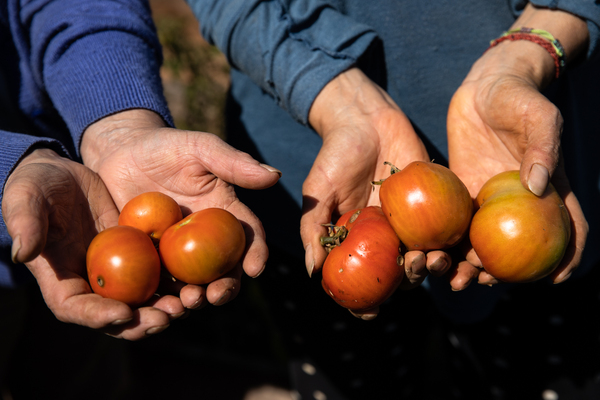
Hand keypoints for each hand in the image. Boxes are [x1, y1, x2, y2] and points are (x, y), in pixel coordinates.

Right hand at [2, 148, 185, 339]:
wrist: (65, 174)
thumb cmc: (38, 187)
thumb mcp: (26, 198)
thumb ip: (25, 223)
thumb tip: (22, 252)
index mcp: (62, 281)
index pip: (76, 309)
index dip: (98, 317)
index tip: (123, 312)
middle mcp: (94, 285)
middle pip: (118, 316)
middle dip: (143, 321)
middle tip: (168, 316)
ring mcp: (120, 273)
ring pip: (146, 300)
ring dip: (169, 306)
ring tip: (191, 301)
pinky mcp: (141, 257)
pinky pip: (162, 274)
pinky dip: (179, 280)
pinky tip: (200, 278)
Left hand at [81, 110, 280, 306]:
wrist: (120, 153)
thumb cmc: (166, 146)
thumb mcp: (201, 148)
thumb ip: (235, 162)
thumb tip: (275, 176)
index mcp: (225, 215)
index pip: (248, 237)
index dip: (256, 254)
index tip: (255, 269)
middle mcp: (207, 240)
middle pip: (224, 270)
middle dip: (225, 287)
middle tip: (215, 295)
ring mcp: (177, 253)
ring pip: (193, 283)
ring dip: (194, 298)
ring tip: (187, 302)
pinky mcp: (150, 259)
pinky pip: (157, 282)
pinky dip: (160, 297)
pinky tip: (156, 304)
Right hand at [304, 68, 452, 317]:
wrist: (365, 117)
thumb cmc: (335, 155)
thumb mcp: (317, 191)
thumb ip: (313, 228)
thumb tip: (313, 272)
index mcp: (359, 240)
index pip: (362, 277)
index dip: (364, 301)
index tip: (370, 313)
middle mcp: (387, 236)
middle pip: (401, 272)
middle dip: (409, 282)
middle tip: (412, 268)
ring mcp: (414, 220)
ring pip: (428, 254)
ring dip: (436, 265)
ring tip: (437, 259)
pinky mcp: (437, 200)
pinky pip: (449, 226)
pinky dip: (457, 242)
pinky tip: (461, 247)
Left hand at [447, 11, 588, 288]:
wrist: (486, 84)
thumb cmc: (520, 98)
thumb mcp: (540, 117)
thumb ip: (543, 149)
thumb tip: (539, 187)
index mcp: (548, 190)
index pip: (567, 230)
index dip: (566, 259)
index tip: (552, 281)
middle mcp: (518, 202)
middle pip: (516, 248)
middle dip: (501, 273)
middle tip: (480, 281)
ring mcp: (488, 199)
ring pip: (481, 242)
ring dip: (467, 265)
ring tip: (451, 279)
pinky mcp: (461, 191)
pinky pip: (454, 222)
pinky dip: (445, 243)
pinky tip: (429, 255)